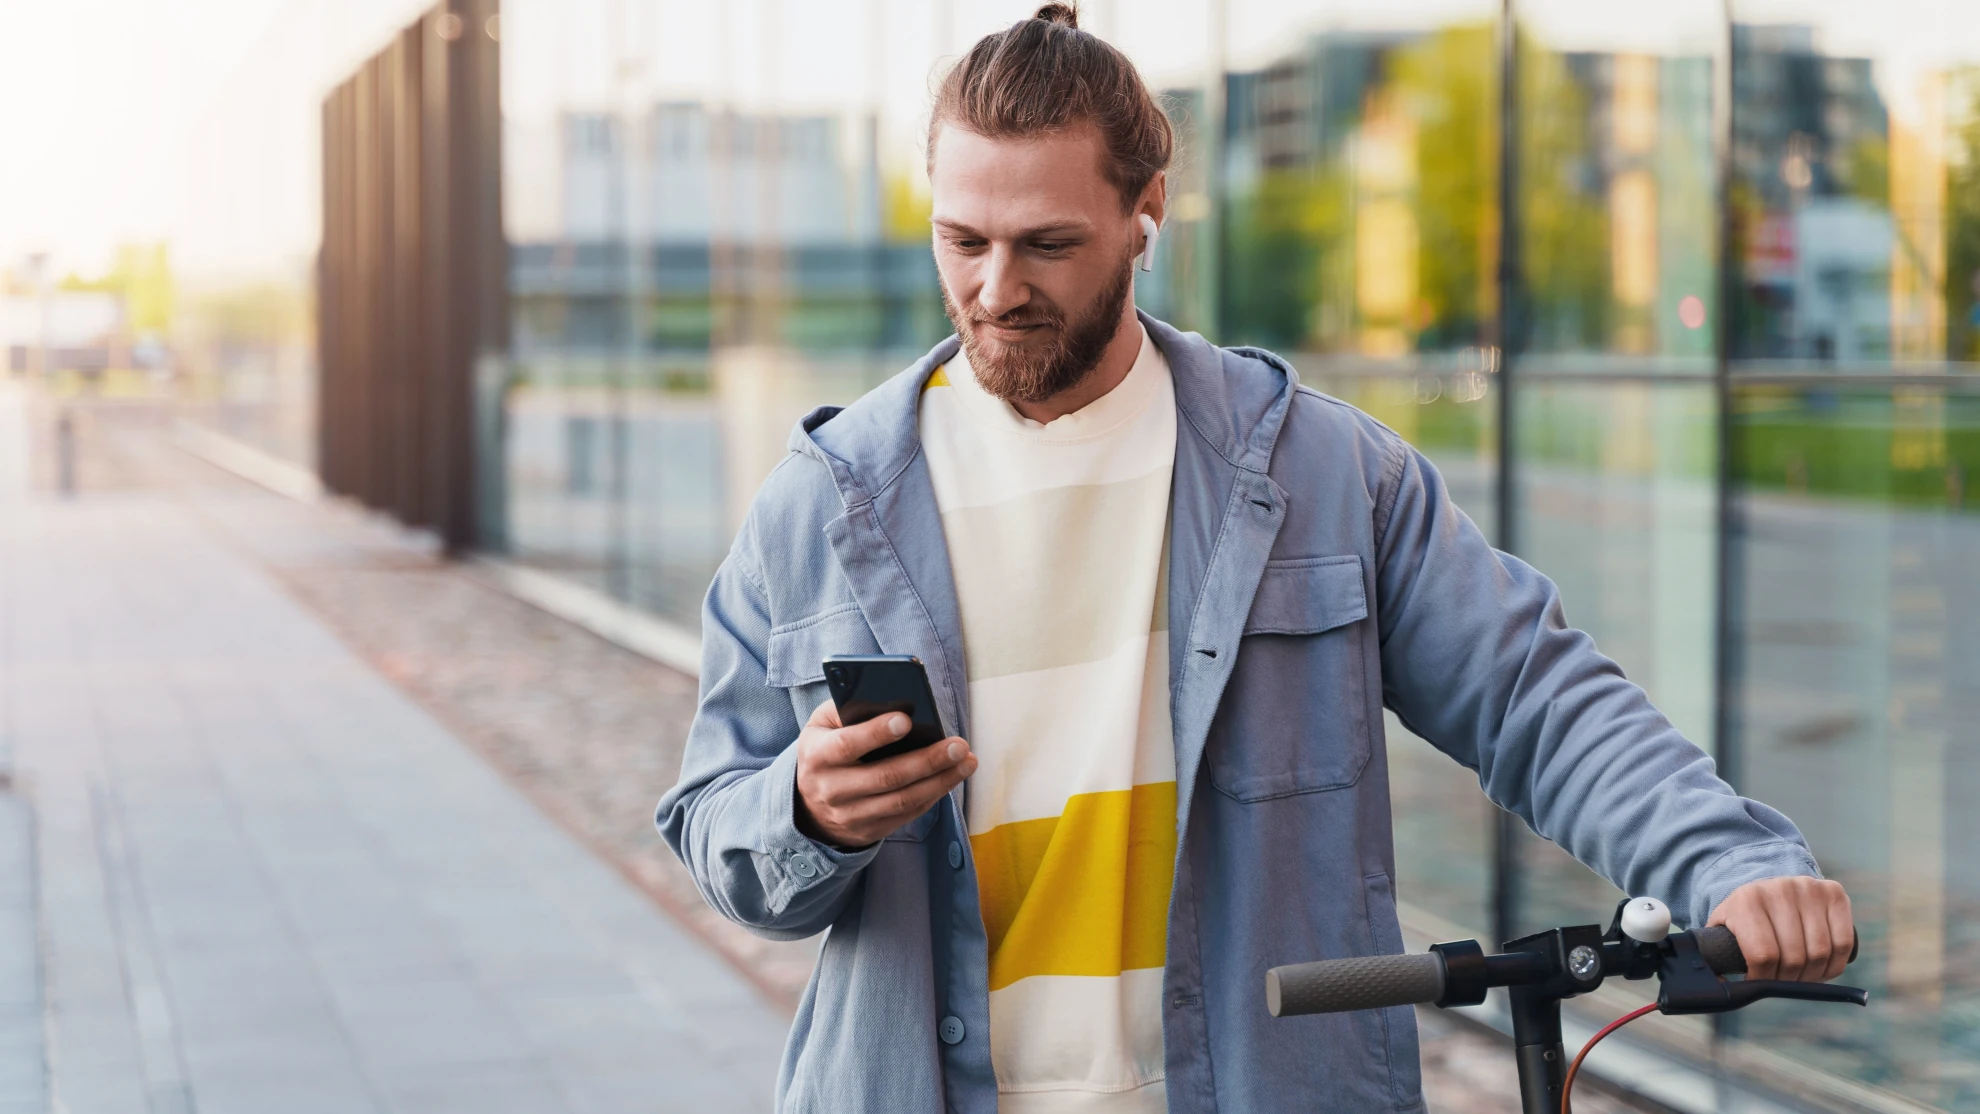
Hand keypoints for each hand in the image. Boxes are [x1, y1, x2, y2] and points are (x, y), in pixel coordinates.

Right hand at [794, 700, 976, 848]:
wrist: (809, 805)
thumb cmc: (827, 748)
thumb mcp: (825, 725)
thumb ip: (851, 708)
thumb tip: (896, 702)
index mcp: (818, 755)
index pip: (847, 745)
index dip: (876, 733)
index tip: (906, 719)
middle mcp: (832, 789)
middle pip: (886, 777)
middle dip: (927, 760)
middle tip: (959, 745)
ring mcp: (850, 814)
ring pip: (902, 800)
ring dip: (940, 781)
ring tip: (966, 761)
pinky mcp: (869, 830)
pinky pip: (907, 814)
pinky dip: (934, 795)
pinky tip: (952, 777)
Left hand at [1706, 876, 1852, 981]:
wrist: (1768, 886)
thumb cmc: (1745, 917)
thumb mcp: (1723, 930)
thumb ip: (1716, 958)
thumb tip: (1718, 988)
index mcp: (1746, 900)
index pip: (1763, 956)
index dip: (1764, 979)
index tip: (1760, 983)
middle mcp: (1779, 890)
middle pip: (1794, 957)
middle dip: (1789, 979)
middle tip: (1783, 982)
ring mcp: (1809, 889)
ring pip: (1820, 953)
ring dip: (1813, 975)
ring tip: (1801, 976)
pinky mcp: (1834, 893)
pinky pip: (1843, 943)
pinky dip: (1835, 965)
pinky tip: (1822, 968)